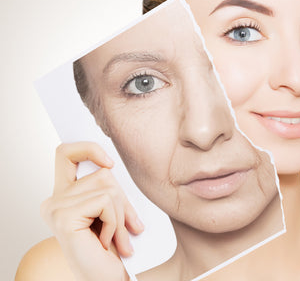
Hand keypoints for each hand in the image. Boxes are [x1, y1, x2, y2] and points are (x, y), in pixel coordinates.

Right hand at [41, 142, 143, 280]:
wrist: (106, 280)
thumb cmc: (112, 250)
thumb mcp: (113, 212)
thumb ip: (109, 189)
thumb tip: (113, 166)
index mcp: (64, 196)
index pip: (66, 153)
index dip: (88, 148)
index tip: (110, 162)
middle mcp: (53, 200)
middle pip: (101, 172)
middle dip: (123, 200)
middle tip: (130, 227)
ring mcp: (55, 208)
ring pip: (107, 187)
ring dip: (121, 215)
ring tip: (117, 238)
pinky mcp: (63, 217)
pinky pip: (104, 201)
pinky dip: (115, 222)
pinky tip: (106, 242)